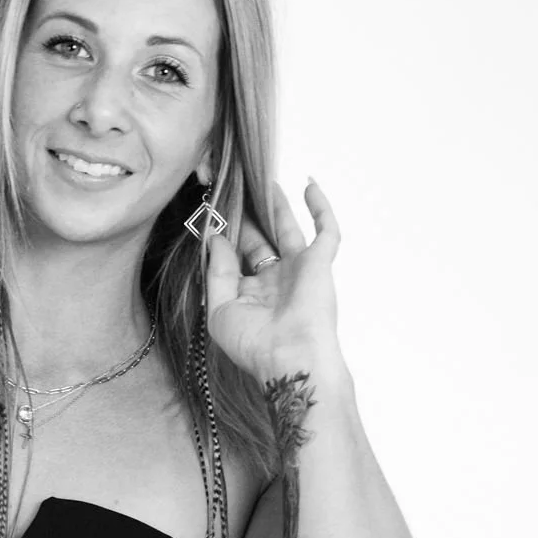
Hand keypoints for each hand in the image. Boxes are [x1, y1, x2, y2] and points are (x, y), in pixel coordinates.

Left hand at [205, 176, 342, 380]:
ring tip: (265, 180)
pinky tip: (308, 185)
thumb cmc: (254, 343)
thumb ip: (217, 272)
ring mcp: (299, 270)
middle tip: (234, 189)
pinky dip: (320, 208)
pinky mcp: (320, 263)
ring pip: (287, 229)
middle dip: (247, 217)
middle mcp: (275, 281)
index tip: (211, 214)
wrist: (290, 357)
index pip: (236, 258)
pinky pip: (326, 230)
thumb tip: (215, 238)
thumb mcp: (220, 309)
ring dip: (277, 206)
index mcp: (251, 295)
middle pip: (260, 239)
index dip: (224, 236)